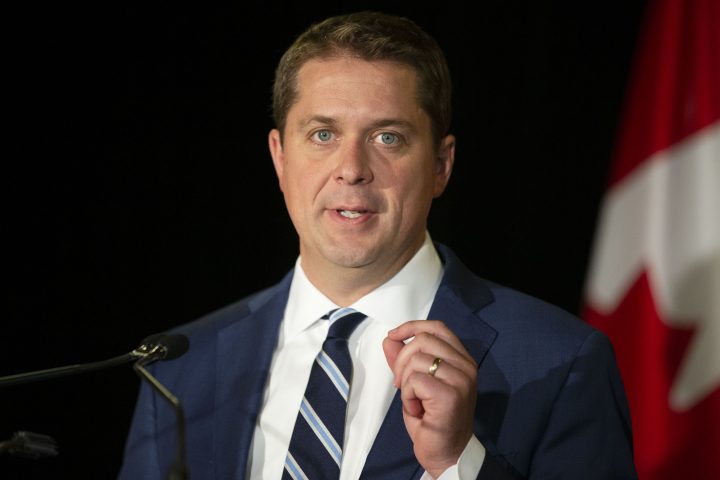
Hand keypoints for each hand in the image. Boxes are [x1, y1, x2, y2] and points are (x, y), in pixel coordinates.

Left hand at [383, 320, 477, 477]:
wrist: (446, 453)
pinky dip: (408, 395)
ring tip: (413, 400)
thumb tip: (390, 339)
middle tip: (400, 383)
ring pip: (417, 359)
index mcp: (462, 359)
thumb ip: (404, 359)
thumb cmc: (433, 420)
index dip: (412, 327)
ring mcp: (461, 380)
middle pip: (423, 340)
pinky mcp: (451, 395)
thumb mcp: (416, 383)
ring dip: (405, 381)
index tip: (394, 336)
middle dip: (402, 360)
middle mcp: (466, 366)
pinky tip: (417, 409)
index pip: (437, 327)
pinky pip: (415, 380)